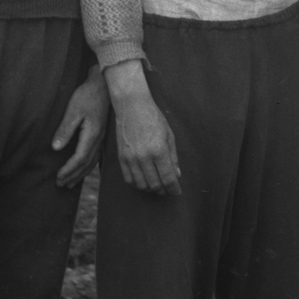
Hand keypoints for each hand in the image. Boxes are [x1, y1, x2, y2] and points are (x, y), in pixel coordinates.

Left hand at [53, 64, 109, 187]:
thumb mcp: (73, 110)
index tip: (57, 178)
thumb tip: (55, 148)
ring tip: (71, 183)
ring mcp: (102, 137)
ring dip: (81, 173)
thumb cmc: (88, 95)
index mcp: (92, 135)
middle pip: (86, 163)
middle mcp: (99, 139)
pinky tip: (85, 167)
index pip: (79, 158)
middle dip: (73, 175)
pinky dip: (89, 165)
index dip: (68, 170)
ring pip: (92, 161)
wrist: (105, 84)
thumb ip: (65, 130)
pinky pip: (96, 155)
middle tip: (61, 185)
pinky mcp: (102, 133)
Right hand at [105, 61, 180, 193]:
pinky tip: (144, 182)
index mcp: (159, 150)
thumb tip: (176, 175)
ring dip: (151, 189)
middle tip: (168, 190)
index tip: (177, 192)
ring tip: (157, 187)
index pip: (168, 178)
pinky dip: (137, 184)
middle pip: (155, 185)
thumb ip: (173, 157)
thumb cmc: (154, 118)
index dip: (174, 189)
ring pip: (141, 185)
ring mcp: (131, 158)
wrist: (132, 106)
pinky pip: (128, 179)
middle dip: (164, 191)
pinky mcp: (121, 157)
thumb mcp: (169, 135)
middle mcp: (144, 157)